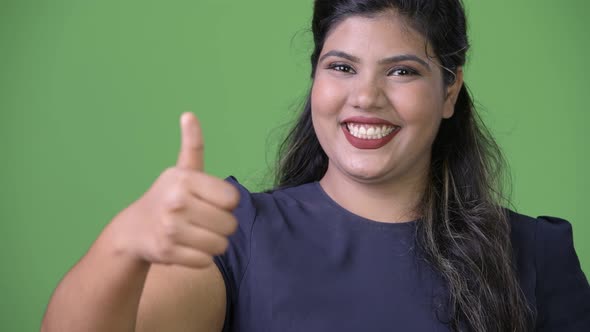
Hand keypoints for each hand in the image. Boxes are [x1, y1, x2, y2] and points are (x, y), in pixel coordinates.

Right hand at [112, 112, 238, 267]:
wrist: (133, 230)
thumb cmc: (167, 197)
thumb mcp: (180, 171)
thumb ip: (192, 145)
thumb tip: (189, 115)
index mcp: (185, 179)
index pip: (233, 199)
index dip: (226, 204)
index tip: (210, 202)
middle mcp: (177, 202)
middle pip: (230, 225)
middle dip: (221, 226)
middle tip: (202, 221)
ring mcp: (171, 229)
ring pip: (221, 245)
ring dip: (212, 243)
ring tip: (195, 234)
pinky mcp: (168, 253)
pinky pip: (206, 261)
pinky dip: (200, 257)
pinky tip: (186, 247)